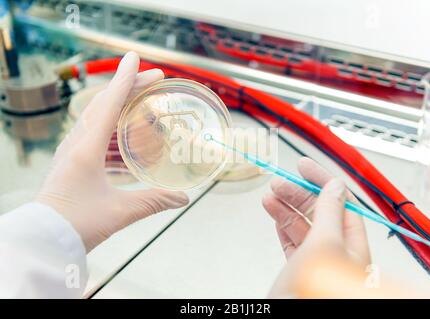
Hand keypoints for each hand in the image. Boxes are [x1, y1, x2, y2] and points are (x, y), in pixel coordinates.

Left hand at [36, 52, 188, 251]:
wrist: (44, 240)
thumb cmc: (76, 224)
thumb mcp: (121, 211)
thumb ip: (155, 201)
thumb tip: (184, 198)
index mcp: (86, 149)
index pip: (109, 104)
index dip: (125, 79)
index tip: (136, 58)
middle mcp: (76, 144)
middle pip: (104, 104)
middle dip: (130, 87)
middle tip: (154, 79)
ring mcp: (71, 151)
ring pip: (97, 116)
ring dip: (121, 105)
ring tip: (143, 103)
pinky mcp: (72, 161)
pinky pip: (94, 133)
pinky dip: (112, 126)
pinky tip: (125, 135)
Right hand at [262, 157, 369, 297]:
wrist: (291, 313)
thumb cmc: (314, 291)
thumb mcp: (325, 243)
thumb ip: (329, 212)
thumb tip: (334, 186)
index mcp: (352, 242)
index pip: (340, 201)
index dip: (321, 179)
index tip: (302, 165)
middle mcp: (338, 250)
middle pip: (319, 210)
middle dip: (298, 193)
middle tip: (278, 182)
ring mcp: (318, 260)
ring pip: (302, 224)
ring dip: (286, 207)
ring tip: (270, 196)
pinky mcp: (300, 269)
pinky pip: (292, 239)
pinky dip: (281, 224)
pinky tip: (273, 213)